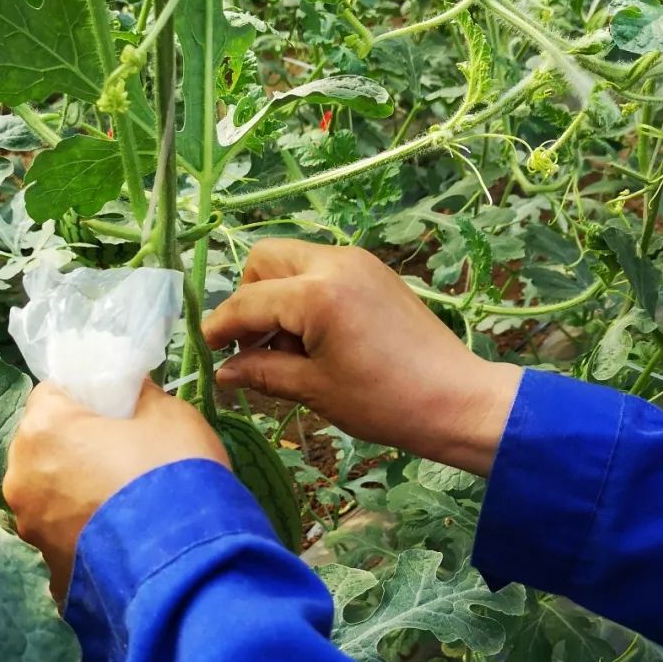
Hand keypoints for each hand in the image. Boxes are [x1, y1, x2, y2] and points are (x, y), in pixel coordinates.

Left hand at [4, 380, 229, 597]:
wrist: (187, 562)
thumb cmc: (175, 473)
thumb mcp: (172, 417)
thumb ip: (143, 397)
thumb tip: (133, 392)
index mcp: (44, 428)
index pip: (51, 394)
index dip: (83, 399)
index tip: (113, 413)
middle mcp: (21, 476)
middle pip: (43, 446)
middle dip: (74, 447)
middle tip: (121, 457)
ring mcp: (30, 526)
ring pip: (49, 494)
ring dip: (75, 493)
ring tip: (122, 504)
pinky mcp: (45, 566)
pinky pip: (62, 535)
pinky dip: (84, 532)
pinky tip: (120, 538)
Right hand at [202, 240, 521, 474]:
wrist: (456, 400)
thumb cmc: (384, 402)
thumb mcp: (314, 390)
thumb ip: (262, 373)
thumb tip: (223, 372)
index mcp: (317, 293)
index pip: (248, 301)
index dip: (221, 327)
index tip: (206, 351)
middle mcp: (335, 263)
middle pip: (265, 259)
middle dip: (248, 297)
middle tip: (252, 345)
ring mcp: (358, 262)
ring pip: (293, 261)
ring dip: (276, 296)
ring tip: (286, 349)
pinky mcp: (374, 272)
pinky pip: (321, 271)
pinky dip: (305, 296)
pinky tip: (315, 339)